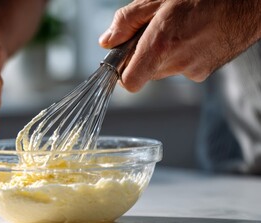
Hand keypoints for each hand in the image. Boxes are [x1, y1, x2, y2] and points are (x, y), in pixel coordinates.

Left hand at [99, 0, 260, 91]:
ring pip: (162, 70)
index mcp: (161, 45)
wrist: (248, 1)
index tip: (122, 58)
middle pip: (144, 73)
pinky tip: (191, 34)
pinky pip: (181, 68)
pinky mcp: (206, 72)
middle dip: (142, 55)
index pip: (129, 82)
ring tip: (177, 28)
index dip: (121, 72)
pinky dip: (180, 54)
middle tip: (153, 30)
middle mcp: (178, 63)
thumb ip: (127, 21)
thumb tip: (108, 41)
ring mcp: (194, 70)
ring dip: (162, 54)